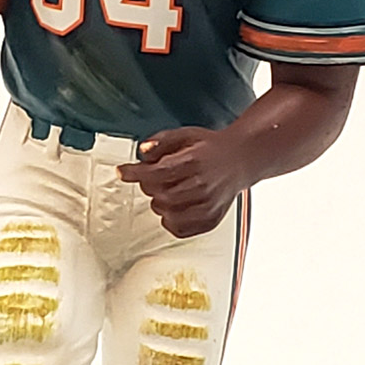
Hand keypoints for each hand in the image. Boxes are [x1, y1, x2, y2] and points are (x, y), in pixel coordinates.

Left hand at [117, 126, 247, 238]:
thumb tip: (142, 152)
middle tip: (153, 178)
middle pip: (159, 194)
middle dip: (149, 186)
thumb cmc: (212, 148)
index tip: (123, 172)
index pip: (156, 172)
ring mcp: (207, 205)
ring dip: (159, 203)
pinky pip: (180, 229)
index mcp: (194, 162)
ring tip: (167, 190)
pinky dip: (170, 220)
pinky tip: (174, 207)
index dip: (134, 173)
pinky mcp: (210, 220)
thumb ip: (161, 141)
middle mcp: (202, 185)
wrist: (241, 159)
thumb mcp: (185, 135)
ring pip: (167, 213)